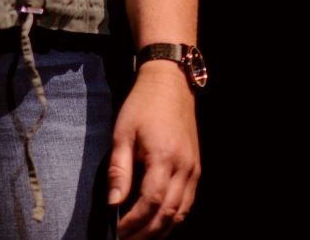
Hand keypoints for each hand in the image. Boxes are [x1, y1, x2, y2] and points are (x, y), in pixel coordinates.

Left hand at [109, 64, 199, 237]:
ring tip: (139, 238)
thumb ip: (120, 170)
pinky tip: (158, 224)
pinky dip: (173, 219)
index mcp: (163, 158)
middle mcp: (184, 168)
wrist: (170, 85)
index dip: (133, 223)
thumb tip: (113, 203)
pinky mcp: (196, 170)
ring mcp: (193, 170)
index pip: (151, 203)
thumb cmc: (142, 106)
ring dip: (160, 230)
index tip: (117, 232)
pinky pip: (187, 203)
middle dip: (146, 233)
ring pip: (181, 213)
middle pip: (168, 214)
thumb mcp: (122, 134)